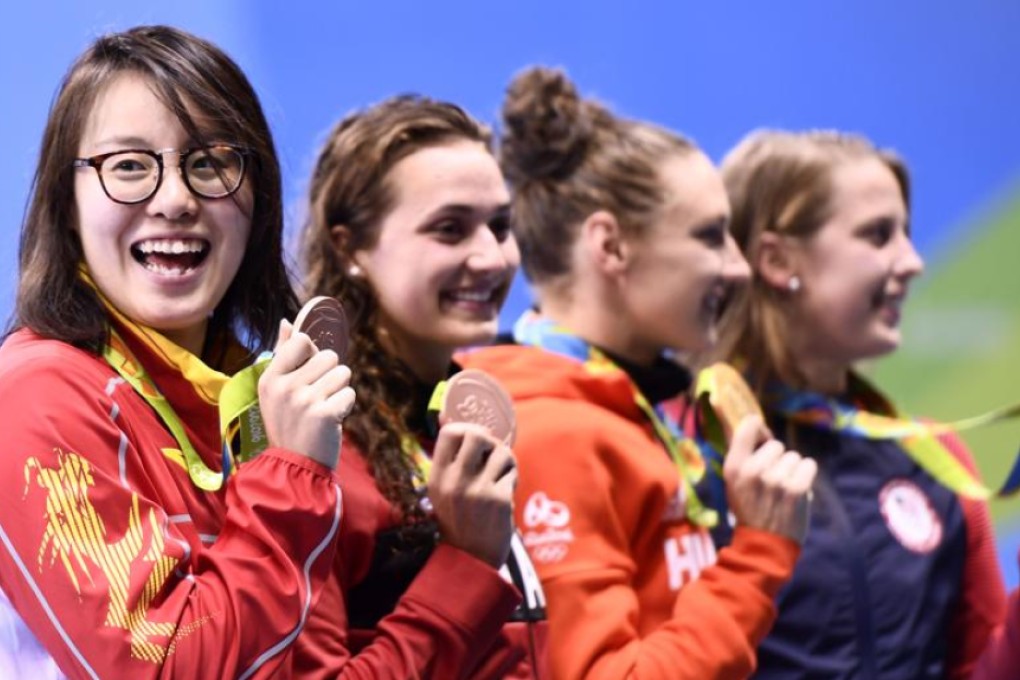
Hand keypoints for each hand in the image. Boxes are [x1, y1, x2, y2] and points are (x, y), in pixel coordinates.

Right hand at [257, 319, 355, 469]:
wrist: (295, 466)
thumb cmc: (289, 423)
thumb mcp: (276, 390)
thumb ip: (283, 353)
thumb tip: (287, 321)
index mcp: (270, 378)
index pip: (302, 340)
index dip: (312, 354)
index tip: (308, 374)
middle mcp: (285, 387)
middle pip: (329, 356)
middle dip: (329, 375)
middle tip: (316, 399)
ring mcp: (304, 400)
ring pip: (343, 373)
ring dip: (339, 391)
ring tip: (323, 409)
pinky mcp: (324, 414)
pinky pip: (349, 394)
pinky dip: (345, 407)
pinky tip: (330, 421)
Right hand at [427, 422, 516, 567]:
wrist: (471, 559)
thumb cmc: (459, 519)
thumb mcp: (443, 489)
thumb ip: (448, 457)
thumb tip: (445, 415)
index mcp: (437, 476)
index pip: (450, 432)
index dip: (466, 428)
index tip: (476, 440)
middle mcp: (454, 481)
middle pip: (476, 433)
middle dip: (490, 439)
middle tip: (492, 453)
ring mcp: (477, 489)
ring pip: (501, 451)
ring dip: (506, 460)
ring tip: (502, 474)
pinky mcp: (498, 499)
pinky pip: (511, 472)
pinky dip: (512, 478)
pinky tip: (506, 492)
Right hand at [723, 415, 815, 543]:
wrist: (764, 544)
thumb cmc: (749, 509)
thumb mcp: (734, 482)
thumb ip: (740, 453)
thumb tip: (746, 416)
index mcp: (733, 466)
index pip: (748, 425)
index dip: (757, 428)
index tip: (761, 438)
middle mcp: (752, 470)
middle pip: (776, 445)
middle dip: (776, 459)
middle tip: (770, 481)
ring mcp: (775, 479)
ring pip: (793, 456)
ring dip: (792, 470)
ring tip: (783, 490)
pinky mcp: (797, 489)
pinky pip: (808, 465)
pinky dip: (806, 476)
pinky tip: (797, 490)